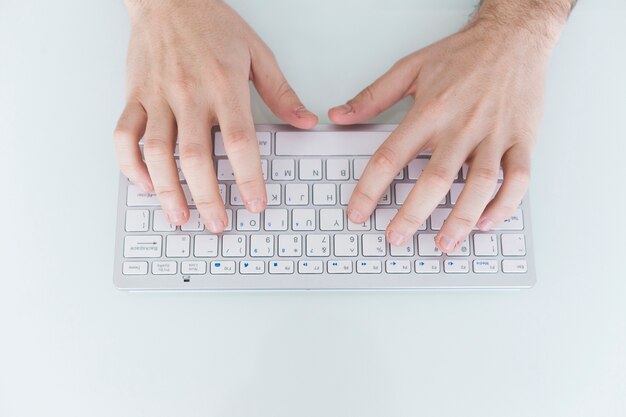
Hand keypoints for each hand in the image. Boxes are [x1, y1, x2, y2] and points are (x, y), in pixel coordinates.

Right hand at [114, 0, 316, 231]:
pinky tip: (144, 184)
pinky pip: (125, 136)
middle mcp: (188, 94)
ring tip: (180, 217)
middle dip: (207, 198)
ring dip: (166, 191)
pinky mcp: (134, 97)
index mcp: (223, 86)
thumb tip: (305, 122)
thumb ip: (281, 92)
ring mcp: (157, 97)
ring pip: (156, 153)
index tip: (256, 204)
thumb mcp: (257, 53)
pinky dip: (130, 165)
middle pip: (195, 158)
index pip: (239, 142)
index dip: (249, 179)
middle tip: (217, 224)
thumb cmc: (212, 23)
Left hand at [329, 1, 567, 252]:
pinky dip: (504, 205)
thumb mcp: (411, 68)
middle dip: (412, 215)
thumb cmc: (464, 53)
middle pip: (435, 179)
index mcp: (430, 111)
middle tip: (396, 238)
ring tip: (443, 244)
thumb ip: (372, 96)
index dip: (369, 190)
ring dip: (461, 219)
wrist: (515, 36)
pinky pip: (518, 179)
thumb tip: (339, 116)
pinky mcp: (523, 140)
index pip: (391, 157)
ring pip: (480, 185)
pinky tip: (485, 222)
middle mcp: (462, 126)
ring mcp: (495, 135)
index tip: (358, 212)